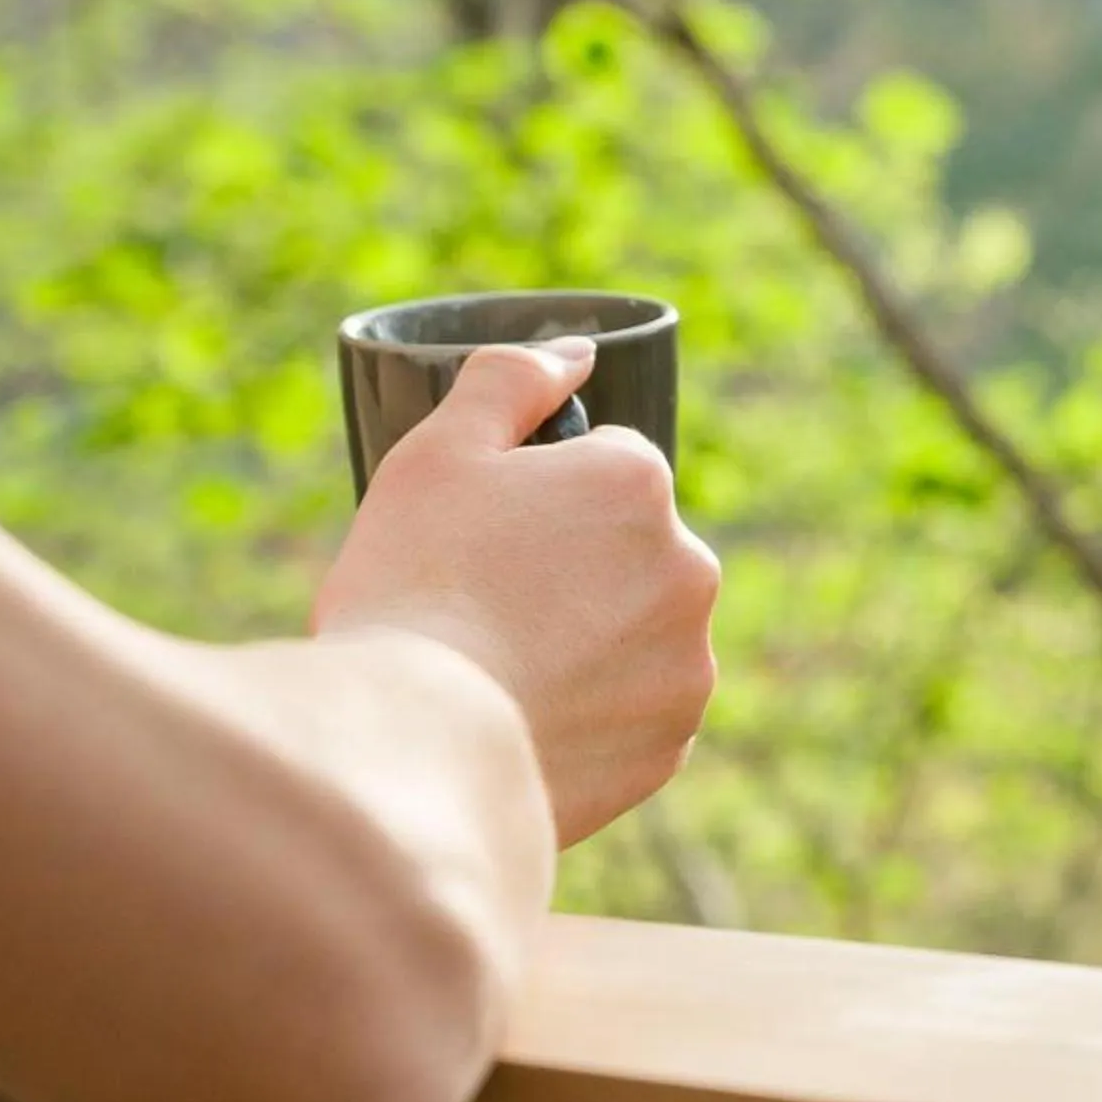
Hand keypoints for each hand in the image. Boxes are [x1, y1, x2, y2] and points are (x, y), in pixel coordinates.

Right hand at [312, 339, 718, 844]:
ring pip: (633, 635)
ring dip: (587, 645)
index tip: (485, 544)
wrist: (412, 746)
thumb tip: (576, 355)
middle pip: (625, 552)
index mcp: (639, 482)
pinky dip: (590, 718)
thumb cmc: (413, 586)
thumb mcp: (438, 453)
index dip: (535, 502)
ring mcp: (687, 663)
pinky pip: (632, 716)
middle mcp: (689, 567)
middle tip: (483, 609)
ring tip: (499, 675)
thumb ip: (511, 381)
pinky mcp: (668, 746)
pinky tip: (525, 726)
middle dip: (571, 570)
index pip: (602, 469)